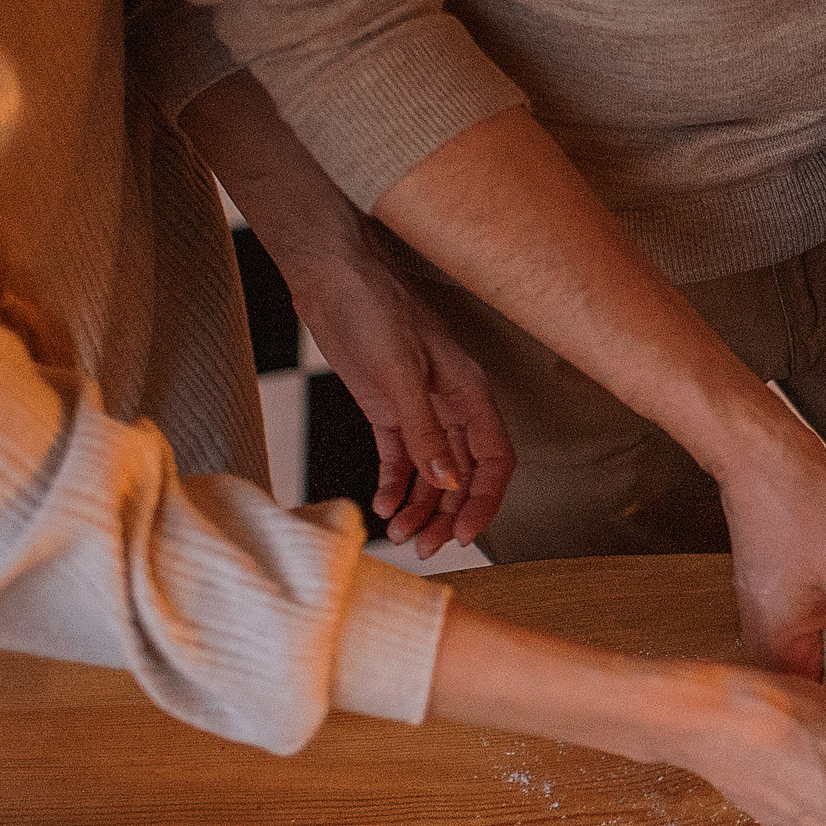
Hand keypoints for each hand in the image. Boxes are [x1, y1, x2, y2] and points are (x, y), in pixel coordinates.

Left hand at [279, 228, 513, 554]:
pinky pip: (400, 457)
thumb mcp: (400, 373)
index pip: (494, 460)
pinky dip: (394, 484)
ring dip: (420, 507)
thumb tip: (448, 483)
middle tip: (426, 548)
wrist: (331, 277)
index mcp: (470, 393)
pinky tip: (383, 506)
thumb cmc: (375, 308)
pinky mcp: (388, 408)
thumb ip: (425, 430)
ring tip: (400, 536)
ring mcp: (420, 408)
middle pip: (463, 474)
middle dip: (448, 514)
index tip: (463, 535)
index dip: (484, 500)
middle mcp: (452, 406)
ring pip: (433, 472)